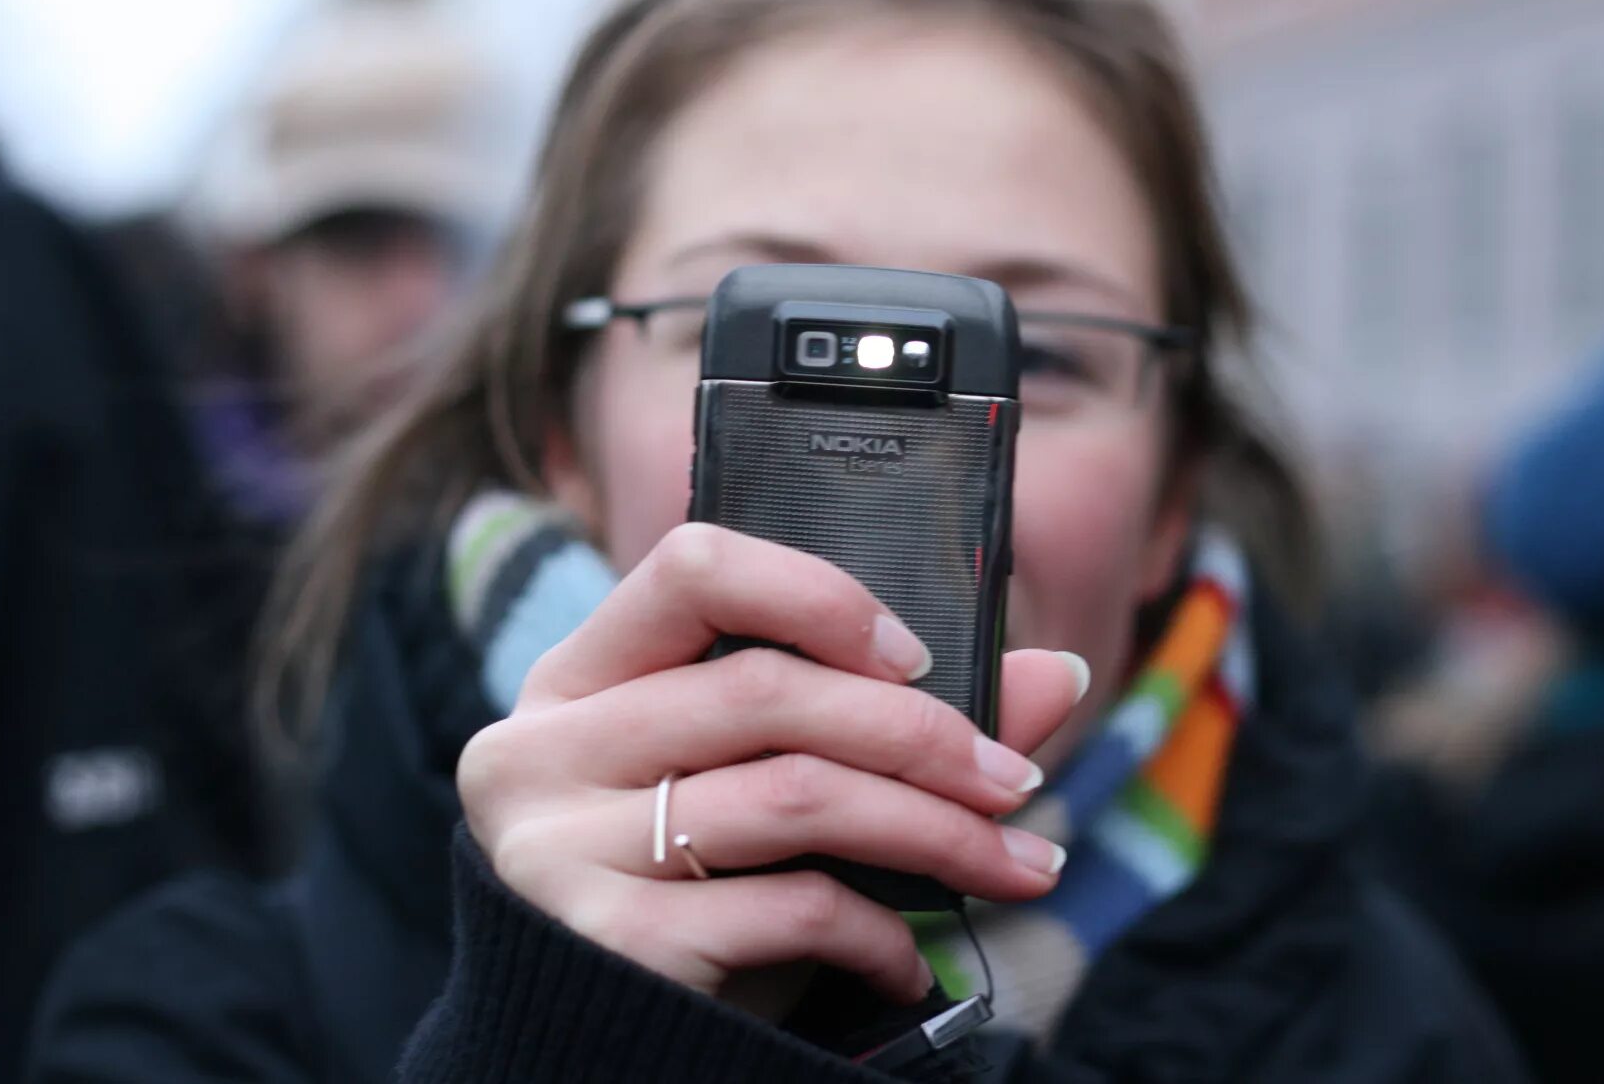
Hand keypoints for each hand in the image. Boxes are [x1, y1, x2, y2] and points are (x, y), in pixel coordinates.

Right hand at [456, 522, 1087, 1005]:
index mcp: (577, 680)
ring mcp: (557, 845)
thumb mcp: (769, 793)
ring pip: (795, 796)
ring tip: (1017, 866)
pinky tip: (909, 961)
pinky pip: (789, 907)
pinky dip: (880, 933)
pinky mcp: (606, 941)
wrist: (600, 1059)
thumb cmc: (692, 899)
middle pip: (766, 691)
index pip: (691, 568)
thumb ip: (898, 725)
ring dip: (936, 832)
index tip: (916, 659)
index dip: (818, 598)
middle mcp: (541, 750)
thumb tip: (1063, 674)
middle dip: (922, 736)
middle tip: (1015, 782)